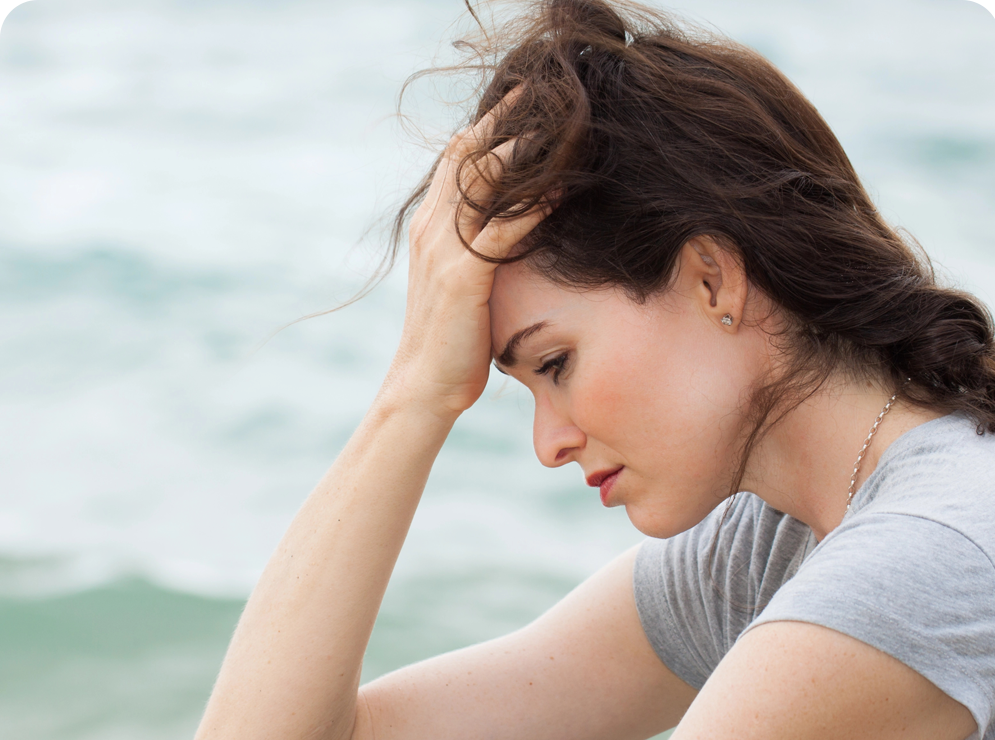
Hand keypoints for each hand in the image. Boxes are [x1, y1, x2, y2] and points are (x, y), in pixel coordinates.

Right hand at [384, 93, 551, 417]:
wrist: (424, 387)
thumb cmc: (451, 342)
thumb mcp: (461, 286)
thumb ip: (477, 252)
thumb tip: (513, 233)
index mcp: (430, 228)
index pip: (459, 158)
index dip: (491, 125)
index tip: (527, 102)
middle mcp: (432, 229)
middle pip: (469, 154)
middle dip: (508, 119)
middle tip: (550, 93)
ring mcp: (444, 251)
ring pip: (485, 182)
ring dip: (526, 151)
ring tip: (566, 125)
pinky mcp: (463, 278)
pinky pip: (502, 230)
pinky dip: (534, 206)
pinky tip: (562, 189)